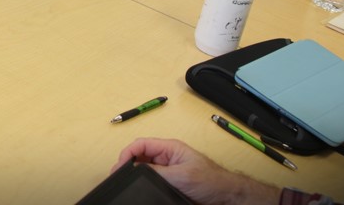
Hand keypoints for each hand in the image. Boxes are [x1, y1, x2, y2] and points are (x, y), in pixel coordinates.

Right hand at [112, 139, 279, 204]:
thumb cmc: (211, 181)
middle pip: (139, 157)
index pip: (141, 145)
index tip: (119, 167)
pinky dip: (143, 185)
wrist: (226, 198)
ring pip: (144, 170)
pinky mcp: (170, 184)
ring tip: (126, 184)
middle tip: (117, 177)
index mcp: (170, 148)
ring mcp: (168, 172)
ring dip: (135, 175)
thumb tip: (135, 170)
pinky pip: (152, 182)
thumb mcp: (181, 175)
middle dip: (127, 165)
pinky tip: (139, 190)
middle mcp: (166, 158)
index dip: (127, 153)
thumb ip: (157, 171)